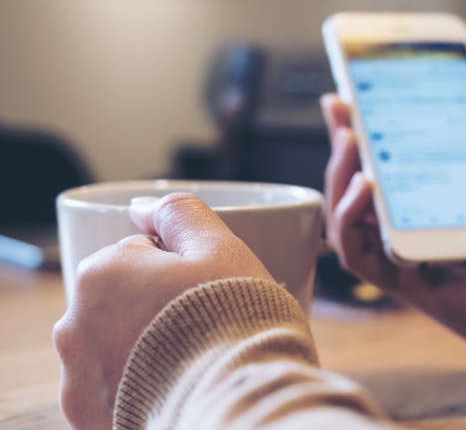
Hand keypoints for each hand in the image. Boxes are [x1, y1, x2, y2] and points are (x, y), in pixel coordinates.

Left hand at [52, 193, 273, 428]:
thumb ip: (179, 213)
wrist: (241, 402)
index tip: (204, 291)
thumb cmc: (234, 323)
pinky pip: (113, 391)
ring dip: (142, 348)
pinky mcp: (91, 419)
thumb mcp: (220, 248)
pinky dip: (137, 388)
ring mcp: (79, 379)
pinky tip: (172, 388)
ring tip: (188, 362)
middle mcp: (75, 326)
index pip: (140, 255)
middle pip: (121, 300)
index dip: (180, 270)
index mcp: (101, 275)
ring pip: (113, 345)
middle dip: (153, 308)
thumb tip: (142, 206)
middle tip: (200, 327)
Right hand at [320, 90, 465, 353]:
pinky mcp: (405, 285)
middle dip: (342, 149)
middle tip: (339, 109)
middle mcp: (415, 238)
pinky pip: (357, 257)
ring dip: (338, 179)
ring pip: (348, 223)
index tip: (351, 100)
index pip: (388, 174)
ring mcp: (407, 261)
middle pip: (359, 194)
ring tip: (349, 141)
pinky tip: (363, 186)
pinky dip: (348, 220)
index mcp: (438, 214)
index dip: (365, 139)